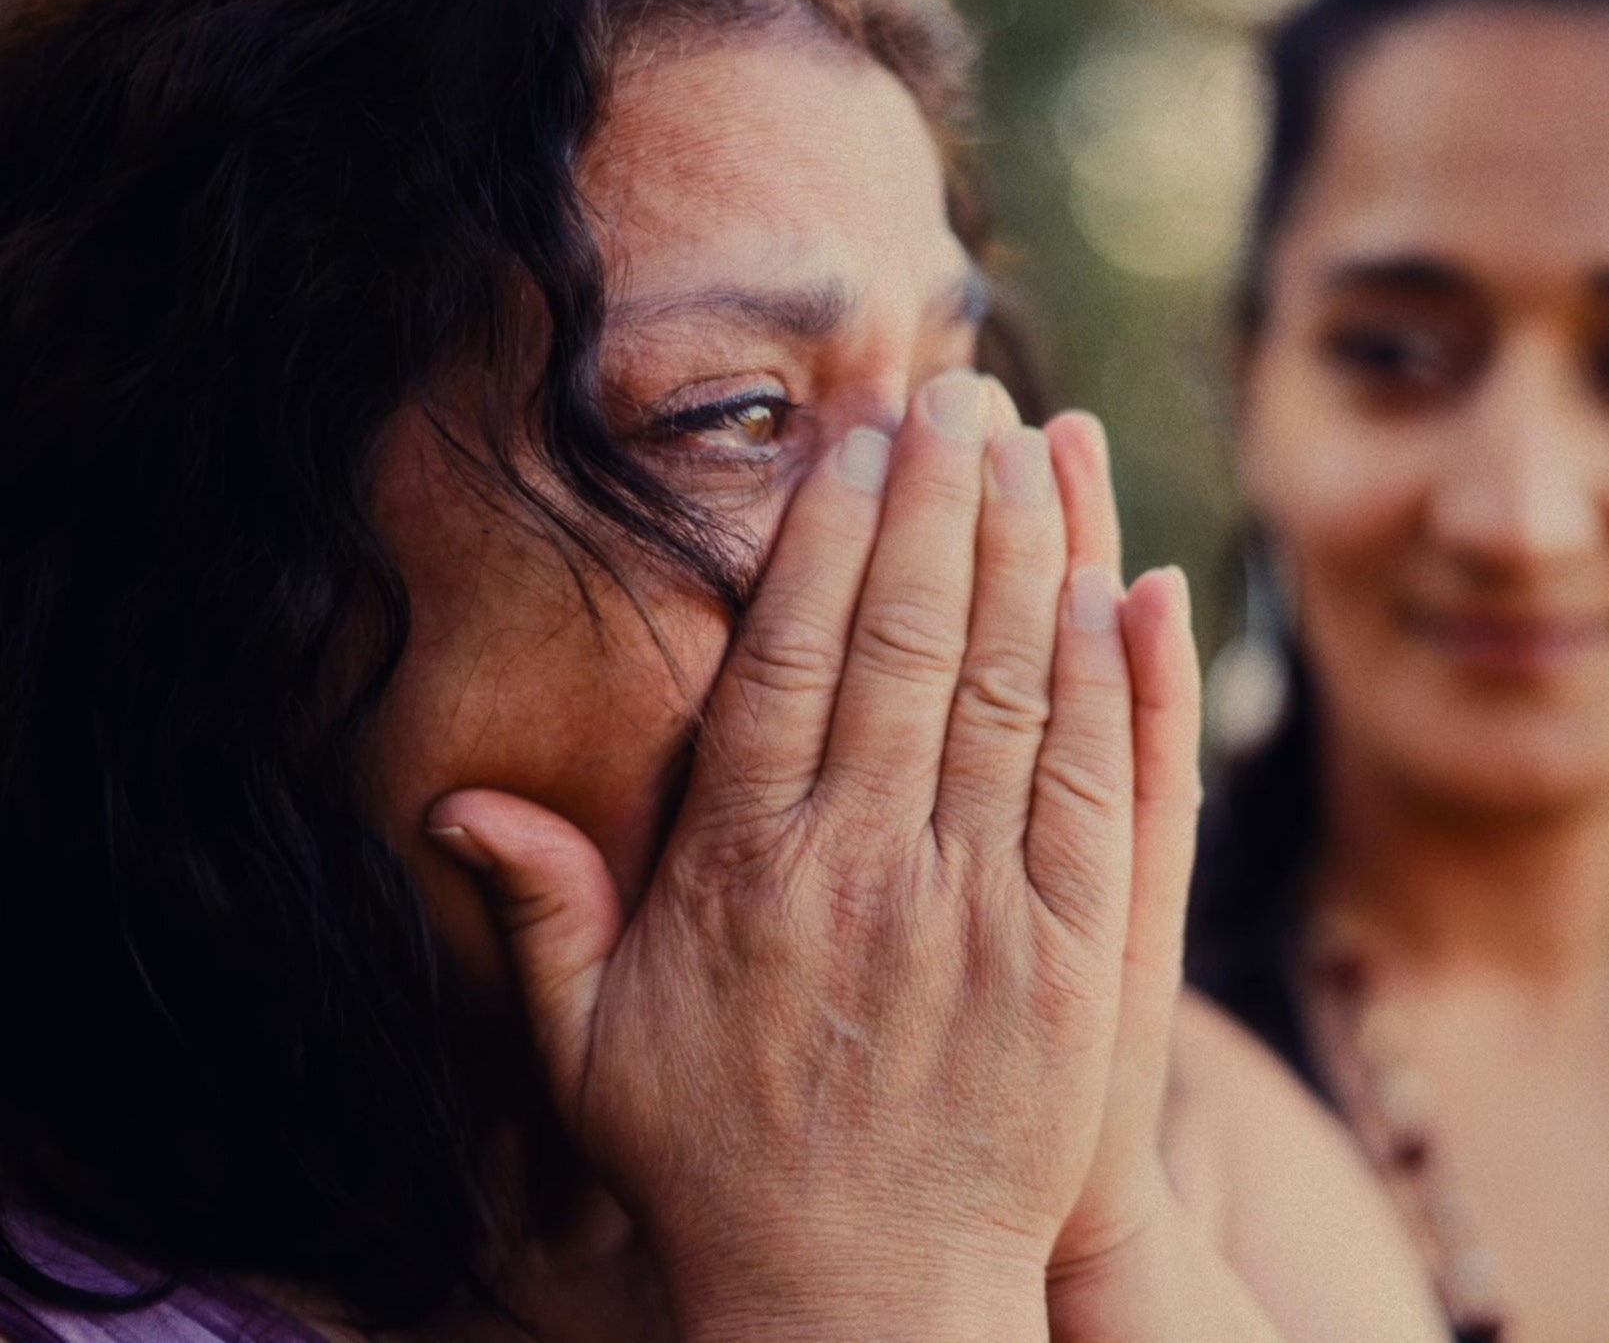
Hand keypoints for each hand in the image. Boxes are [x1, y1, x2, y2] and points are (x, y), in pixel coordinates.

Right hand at [427, 372, 1187, 1338]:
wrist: (864, 1300)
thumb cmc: (720, 1168)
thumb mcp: (593, 1055)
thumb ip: (541, 915)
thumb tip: (460, 799)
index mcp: (746, 876)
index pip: (789, 662)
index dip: (829, 537)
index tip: (855, 444)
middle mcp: (865, 871)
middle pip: (909, 645)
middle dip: (937, 504)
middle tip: (960, 394)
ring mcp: (981, 912)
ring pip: (1012, 692)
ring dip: (1025, 555)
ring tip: (1039, 445)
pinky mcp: (1079, 962)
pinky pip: (1099, 791)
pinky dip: (1109, 685)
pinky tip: (1111, 591)